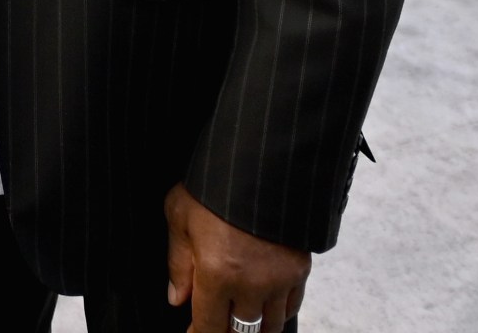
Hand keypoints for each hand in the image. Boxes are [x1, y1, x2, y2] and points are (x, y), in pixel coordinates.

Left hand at [167, 184, 308, 330]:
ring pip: (270, 325)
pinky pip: (291, 306)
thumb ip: (178, 263)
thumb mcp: (180, 216)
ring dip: (254, 328)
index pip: (209, 327)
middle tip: (217, 325)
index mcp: (217, 273)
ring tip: (240, 321)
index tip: (193, 332)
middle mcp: (251, 284)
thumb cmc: (213, 185)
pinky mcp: (300, 268)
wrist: (263, 161)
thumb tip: (177, 298)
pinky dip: (278, 312)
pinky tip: (265, 307)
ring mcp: (280, 278)